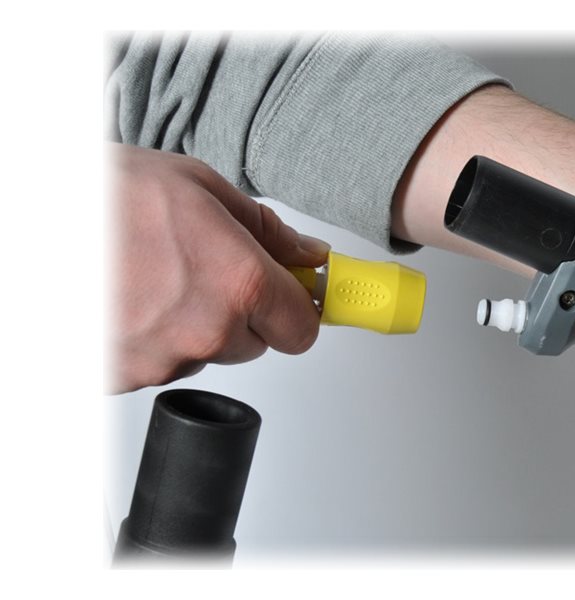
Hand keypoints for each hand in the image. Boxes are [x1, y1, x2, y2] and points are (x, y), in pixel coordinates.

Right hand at [108, 144, 328, 392]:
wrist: (28, 219)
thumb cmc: (104, 194)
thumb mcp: (200, 188)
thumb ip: (265, 230)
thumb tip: (305, 255)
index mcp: (237, 283)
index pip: (302, 330)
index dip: (296, 310)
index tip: (288, 298)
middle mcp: (205, 331)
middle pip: (254, 344)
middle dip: (239, 313)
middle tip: (199, 270)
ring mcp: (160, 361)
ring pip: (203, 354)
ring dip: (189, 325)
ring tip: (151, 278)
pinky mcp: (122, 378)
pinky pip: (158, 364)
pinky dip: (149, 339)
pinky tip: (127, 301)